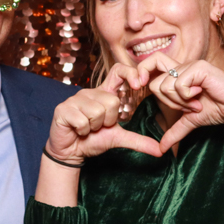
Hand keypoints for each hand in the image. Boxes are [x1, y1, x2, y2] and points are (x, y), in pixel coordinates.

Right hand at [45, 64, 162, 162]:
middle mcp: (89, 92)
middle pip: (112, 101)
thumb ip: (139, 141)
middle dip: (108, 121)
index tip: (139, 85)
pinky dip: (83, 131)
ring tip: (88, 128)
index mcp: (104, 94)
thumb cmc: (93, 140)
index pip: (118, 71)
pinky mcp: (63, 109)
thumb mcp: (119, 138)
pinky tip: (78, 130)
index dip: (130, 73)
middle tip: (99, 126)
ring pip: (97, 112)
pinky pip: (83, 121)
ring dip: (95, 127)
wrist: (70, 152)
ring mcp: (74, 99)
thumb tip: (160, 151)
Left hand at [136, 54, 223, 151]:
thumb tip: (161, 148)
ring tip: (197, 102)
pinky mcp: (199, 67)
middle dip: (169, 103)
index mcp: (178, 74)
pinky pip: (179, 84)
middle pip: (154, 84)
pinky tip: (201, 95)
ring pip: (165, 86)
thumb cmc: (218, 109)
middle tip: (188, 106)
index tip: (137, 86)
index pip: (151, 63)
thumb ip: (175, 131)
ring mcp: (190, 65)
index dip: (141, 72)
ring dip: (181, 101)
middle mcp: (182, 66)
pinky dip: (188, 96)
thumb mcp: (191, 121)